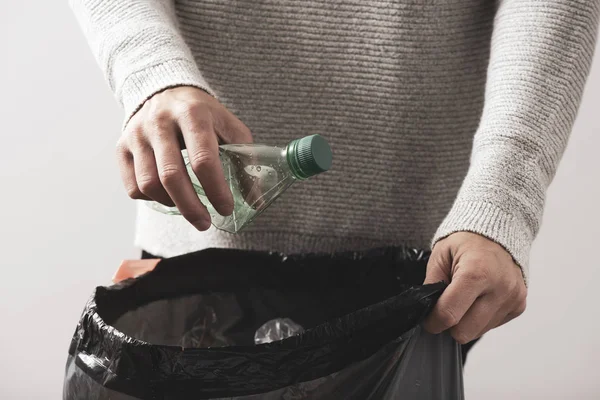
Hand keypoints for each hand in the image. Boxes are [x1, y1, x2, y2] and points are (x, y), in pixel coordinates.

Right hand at [116, 86, 252, 229]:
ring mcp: (137, 134)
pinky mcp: (121, 146)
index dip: (216, 189)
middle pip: (172, 176)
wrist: (164, 90)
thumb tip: (254, 201)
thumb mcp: (228, 126)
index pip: (203, 159)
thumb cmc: (202, 114)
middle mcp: (160, 121)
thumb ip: (245, 160)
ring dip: (172, 205)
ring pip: (149, 184)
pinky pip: (134, 187)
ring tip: (189, 208)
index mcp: (193, 113)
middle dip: (191, 207)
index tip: (226, 208)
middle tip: (205, 223)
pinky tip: (169, 195)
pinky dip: (152, 199)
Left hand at [423, 232, 526, 343]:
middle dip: (450, 324)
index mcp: (476, 273)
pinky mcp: (519, 305)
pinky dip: (481, 317)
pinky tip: (480, 297)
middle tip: (445, 307)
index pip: (449, 315)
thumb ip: (431, 285)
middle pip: (465, 332)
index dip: (433, 322)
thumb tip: (428, 312)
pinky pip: (492, 325)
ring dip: (467, 320)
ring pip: (478, 332)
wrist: (499, 228)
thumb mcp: (440, 255)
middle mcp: (499, 288)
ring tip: (466, 296)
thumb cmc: (467, 240)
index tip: (428, 320)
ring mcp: (512, 298)